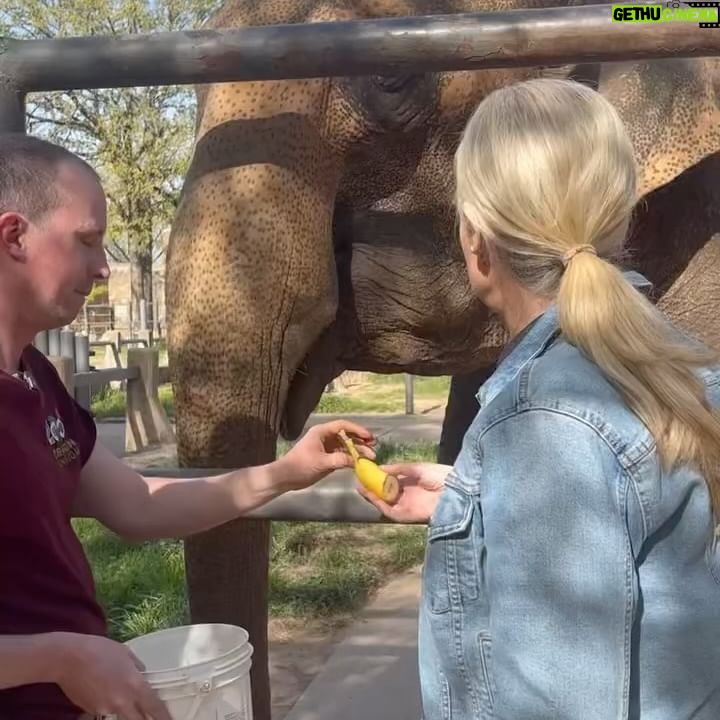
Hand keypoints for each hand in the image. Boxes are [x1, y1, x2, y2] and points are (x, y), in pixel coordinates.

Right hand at [49, 632, 170, 719]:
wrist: (68, 658)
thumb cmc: (99, 650)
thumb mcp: (125, 653)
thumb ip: (137, 666)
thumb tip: (142, 674)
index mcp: (134, 685)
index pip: (155, 707)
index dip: (164, 716)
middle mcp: (121, 701)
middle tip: (148, 716)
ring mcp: (104, 709)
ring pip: (119, 714)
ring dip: (121, 708)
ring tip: (111, 685)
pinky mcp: (90, 711)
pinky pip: (103, 709)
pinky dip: (104, 702)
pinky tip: (97, 686)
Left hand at [278, 419, 375, 489]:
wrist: (286, 477)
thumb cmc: (301, 466)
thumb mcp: (321, 462)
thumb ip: (340, 460)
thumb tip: (356, 461)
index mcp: (322, 432)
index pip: (343, 426)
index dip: (357, 430)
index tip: (368, 436)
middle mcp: (325, 438)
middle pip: (346, 435)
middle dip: (360, 441)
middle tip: (373, 446)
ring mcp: (327, 448)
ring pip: (346, 446)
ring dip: (357, 451)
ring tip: (371, 457)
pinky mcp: (327, 458)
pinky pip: (342, 455)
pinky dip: (351, 458)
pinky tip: (360, 463)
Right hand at [357, 462, 450, 522]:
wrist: (457, 488)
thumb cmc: (440, 475)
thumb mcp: (416, 468)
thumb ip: (398, 469)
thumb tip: (380, 467)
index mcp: (411, 484)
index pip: (390, 483)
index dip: (377, 479)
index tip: (365, 473)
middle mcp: (408, 496)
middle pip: (385, 495)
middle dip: (371, 489)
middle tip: (358, 481)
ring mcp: (408, 506)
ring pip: (386, 504)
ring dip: (373, 498)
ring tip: (361, 488)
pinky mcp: (410, 515)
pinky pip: (391, 512)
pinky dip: (381, 506)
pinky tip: (373, 496)